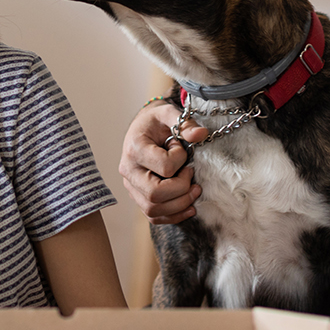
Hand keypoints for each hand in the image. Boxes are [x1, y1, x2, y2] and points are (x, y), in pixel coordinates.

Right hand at [118, 102, 208, 223]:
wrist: (143, 129)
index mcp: (134, 148)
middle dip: (181, 190)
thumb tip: (201, 134)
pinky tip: (189, 207)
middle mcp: (128, 170)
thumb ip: (185, 123)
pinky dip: (173, 216)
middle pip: (155, 195)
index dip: (180, 160)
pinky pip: (153, 216)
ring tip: (194, 191)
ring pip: (153, 210)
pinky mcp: (137, 197)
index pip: (164, 167)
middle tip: (192, 176)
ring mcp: (131, 186)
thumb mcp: (168, 113)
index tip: (182, 149)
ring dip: (179, 205)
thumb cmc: (155, 122)